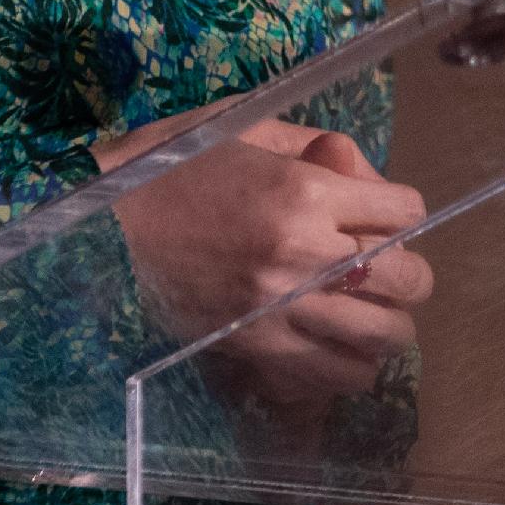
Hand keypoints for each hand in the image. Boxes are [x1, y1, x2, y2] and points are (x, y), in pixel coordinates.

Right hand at [99, 106, 433, 403]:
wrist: (96, 228)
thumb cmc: (167, 167)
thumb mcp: (243, 128)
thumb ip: (312, 148)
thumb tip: (363, 178)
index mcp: (303, 191)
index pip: (406, 212)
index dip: (401, 211)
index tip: (382, 214)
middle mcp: (300, 255)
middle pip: (407, 279)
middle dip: (408, 271)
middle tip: (385, 268)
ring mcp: (279, 311)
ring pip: (382, 336)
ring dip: (386, 322)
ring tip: (367, 312)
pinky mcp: (254, 350)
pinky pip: (335, 376)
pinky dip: (350, 365)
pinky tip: (335, 345)